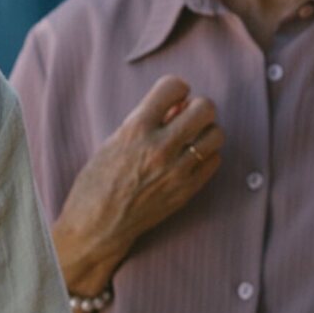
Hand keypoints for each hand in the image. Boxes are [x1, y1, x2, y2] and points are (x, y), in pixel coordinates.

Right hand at [52, 75, 223, 298]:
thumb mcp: (113, 143)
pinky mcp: (187, 190)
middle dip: (197, 107)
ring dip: (206, 131)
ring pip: (216, 134)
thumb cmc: (97, 182)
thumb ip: (144, 122)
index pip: (173, 87)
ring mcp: (176, 170)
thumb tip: (176, 105)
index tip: (172, 97)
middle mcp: (159, 147)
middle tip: (186, 116)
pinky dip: (206, 156)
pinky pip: (215, 160)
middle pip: (205, 108)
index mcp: (135, 129)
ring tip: (191, 138)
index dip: (176, 88)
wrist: (97, 225)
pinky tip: (190, 159)